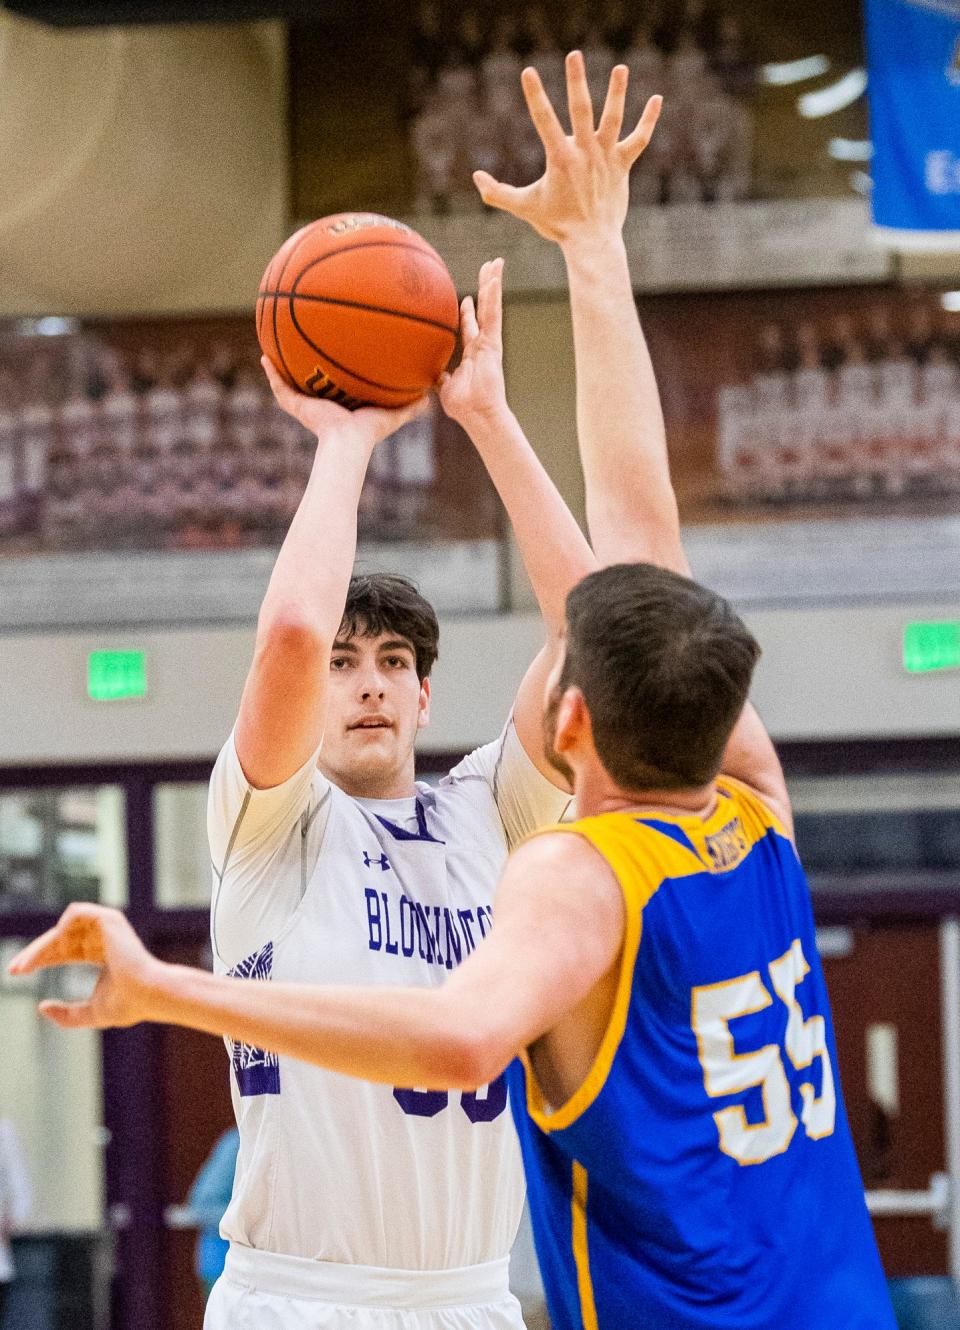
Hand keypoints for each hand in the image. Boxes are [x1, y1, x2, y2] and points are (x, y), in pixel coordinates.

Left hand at [7, 902, 160, 1029]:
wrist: (147, 995)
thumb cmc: (125, 1004)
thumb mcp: (88, 1013)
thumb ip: (65, 1013)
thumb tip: (41, 1007)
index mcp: (100, 954)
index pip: (63, 952)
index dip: (39, 960)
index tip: (15, 972)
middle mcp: (102, 938)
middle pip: (59, 940)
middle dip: (35, 953)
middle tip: (15, 969)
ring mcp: (107, 927)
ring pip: (63, 928)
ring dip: (43, 944)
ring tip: (28, 964)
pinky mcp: (109, 919)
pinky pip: (77, 912)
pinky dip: (61, 925)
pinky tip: (52, 946)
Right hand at [261, 356, 431, 451]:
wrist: (348, 442)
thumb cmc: (369, 432)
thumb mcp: (393, 414)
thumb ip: (412, 407)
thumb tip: (431, 396)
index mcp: (341, 404)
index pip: (335, 385)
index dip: (333, 372)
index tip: (333, 354)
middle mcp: (321, 404)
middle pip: (310, 381)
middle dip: (305, 366)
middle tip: (301, 344)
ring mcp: (306, 405)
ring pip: (290, 383)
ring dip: (282, 366)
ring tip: (274, 345)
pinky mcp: (296, 406)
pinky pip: (280, 388)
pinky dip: (271, 374)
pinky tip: (264, 357)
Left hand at [438, 259, 508, 428]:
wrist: (477, 414)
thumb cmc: (463, 407)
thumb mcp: (444, 388)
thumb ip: (437, 377)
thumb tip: (427, 374)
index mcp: (471, 353)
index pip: (469, 327)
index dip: (468, 313)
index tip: (465, 299)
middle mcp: (482, 344)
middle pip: (483, 310)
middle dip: (485, 289)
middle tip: (487, 269)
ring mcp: (489, 342)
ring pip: (491, 307)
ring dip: (492, 284)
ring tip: (495, 263)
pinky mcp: (493, 344)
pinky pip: (492, 316)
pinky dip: (493, 298)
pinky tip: (493, 280)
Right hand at [473, 51, 661, 248]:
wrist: (591, 242)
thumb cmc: (557, 224)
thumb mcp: (524, 207)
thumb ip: (498, 193)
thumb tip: (476, 178)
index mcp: (560, 158)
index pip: (544, 120)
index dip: (535, 96)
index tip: (528, 72)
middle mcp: (585, 152)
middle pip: (581, 110)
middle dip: (576, 81)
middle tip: (574, 55)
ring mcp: (606, 157)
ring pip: (613, 119)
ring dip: (617, 93)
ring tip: (620, 68)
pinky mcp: (622, 165)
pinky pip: (639, 139)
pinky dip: (649, 121)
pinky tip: (657, 99)